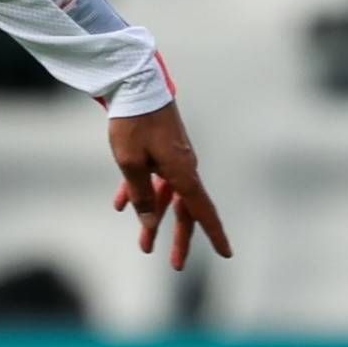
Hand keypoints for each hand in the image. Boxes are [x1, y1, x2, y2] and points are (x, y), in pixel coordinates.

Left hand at [108, 101, 230, 269]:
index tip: (227, 254)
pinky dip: (140, 192)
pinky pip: (153, 177)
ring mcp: (173, 157)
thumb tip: (149, 223)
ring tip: (145, 245)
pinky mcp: (160, 148)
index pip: (203, 210)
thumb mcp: (130, 163)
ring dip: (155, 219)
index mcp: (182, 172)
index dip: (214, 234)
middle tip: (176, 265)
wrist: (133, 82)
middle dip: (181, 238)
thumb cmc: (133, 122)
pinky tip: (120, 205)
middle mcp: (184, 167)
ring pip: (168, 196)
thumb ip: (141, 194)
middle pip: (186, 209)